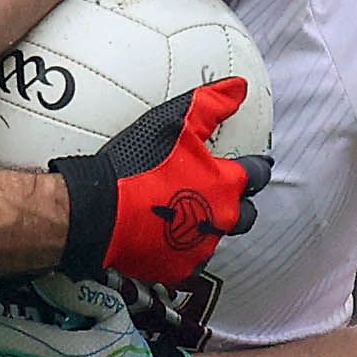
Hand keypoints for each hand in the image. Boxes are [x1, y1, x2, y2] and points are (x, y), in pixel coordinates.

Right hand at [53, 77, 270, 284]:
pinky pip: (187, 262)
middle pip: (244, 215)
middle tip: (221, 195)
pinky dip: (179, 251)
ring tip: (187, 218)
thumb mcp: (174, 122)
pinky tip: (165, 241)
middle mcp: (221, 219)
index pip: (256, 175)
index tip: (255, 165)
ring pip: (214, 238)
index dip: (256, 167)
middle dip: (239, 204)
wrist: (100, 211)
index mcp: (225, 184)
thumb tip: (240, 87)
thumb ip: (211, 104)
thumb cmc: (138, 164)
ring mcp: (199, 248)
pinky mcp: (177, 270)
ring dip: (206, 228)